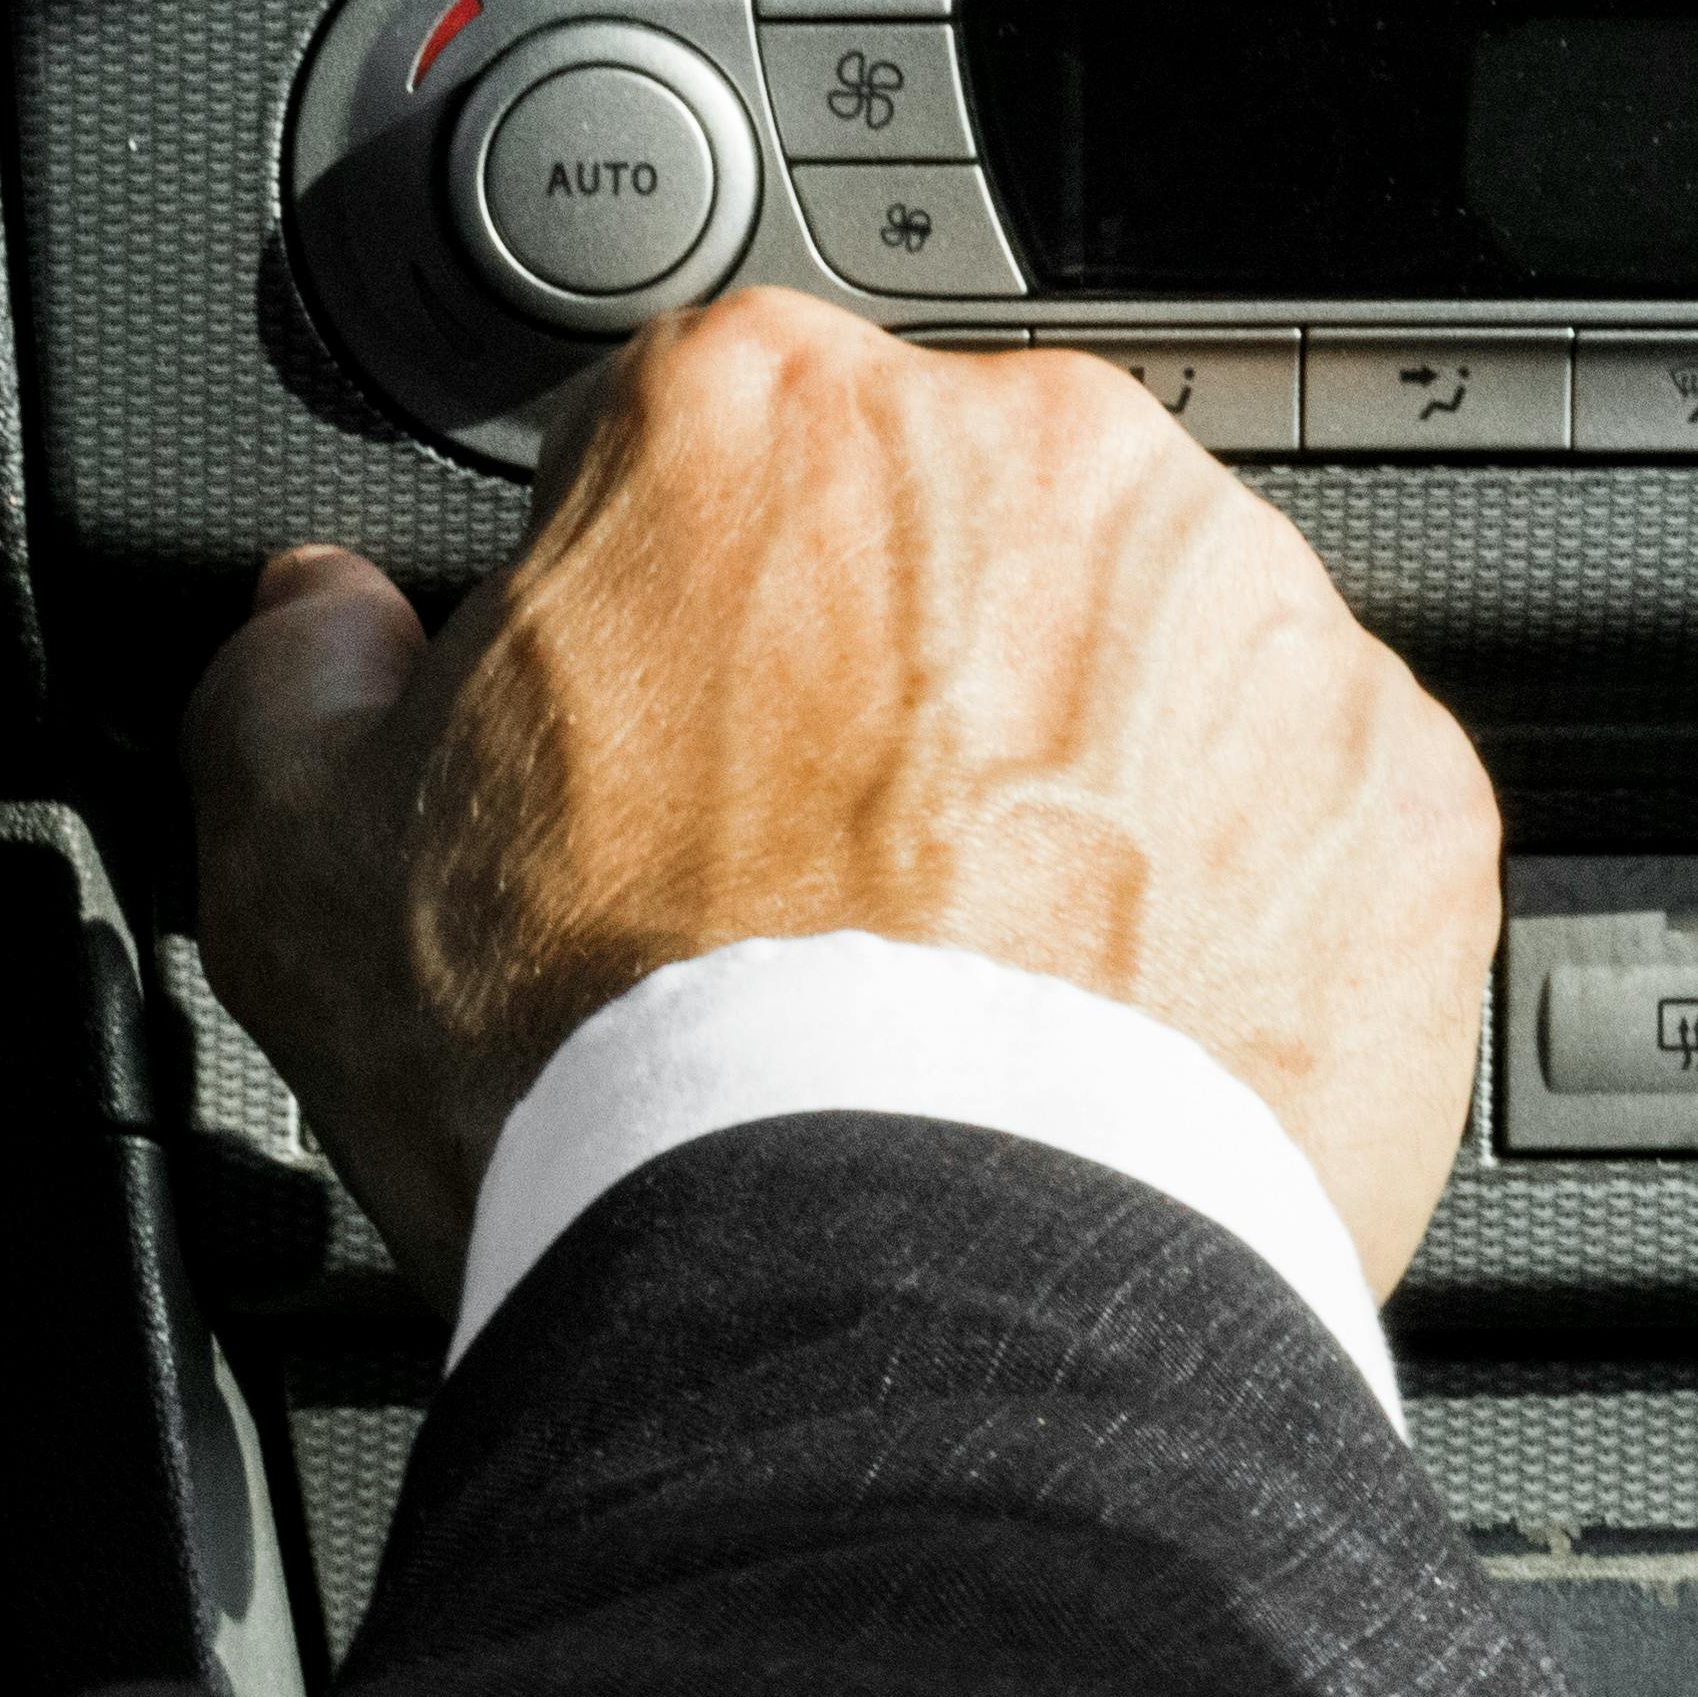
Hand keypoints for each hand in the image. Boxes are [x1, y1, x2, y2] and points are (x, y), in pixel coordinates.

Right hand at [185, 289, 1499, 1306]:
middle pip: (961, 532)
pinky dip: (1249, 907)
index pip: (714, 444)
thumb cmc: (617, 1064)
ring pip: (1158, 658)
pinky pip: (1317, 813)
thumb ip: (293, 687)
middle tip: (829, 887)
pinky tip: (1136, 1035)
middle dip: (905, 677)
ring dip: (1093, 778)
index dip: (673, 610)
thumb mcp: (309, 867)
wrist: (892, 1281)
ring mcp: (1248, 617)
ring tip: (990, 982)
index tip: (671, 741)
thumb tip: (318, 627)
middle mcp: (1036, 457)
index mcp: (763, 415)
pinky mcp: (1403, 790)